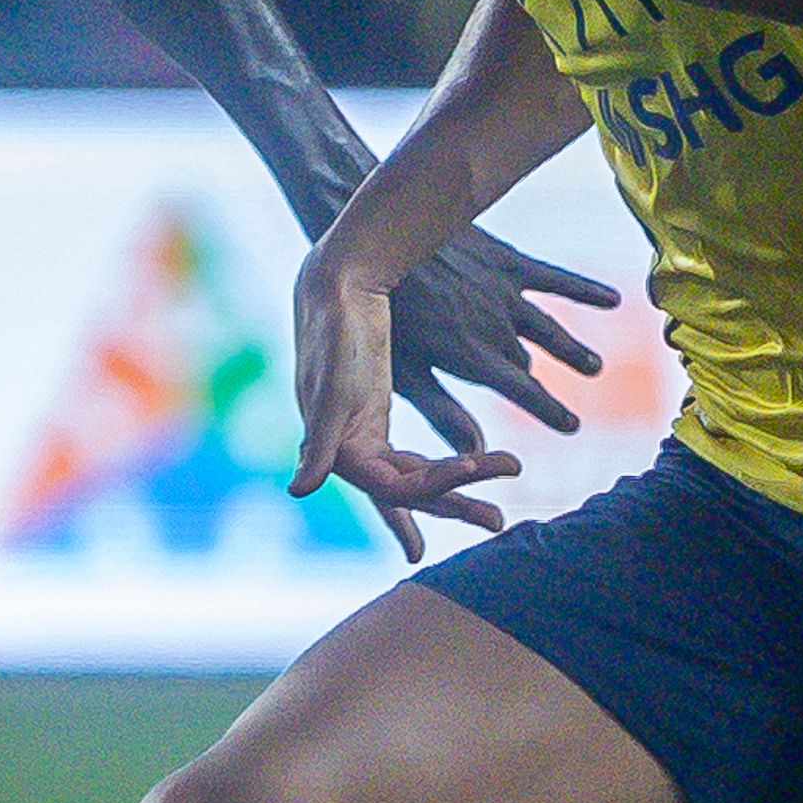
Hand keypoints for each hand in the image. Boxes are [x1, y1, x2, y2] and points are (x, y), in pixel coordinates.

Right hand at [290, 253, 520, 564]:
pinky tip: (468, 464)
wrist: (337, 278)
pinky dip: (440, 463)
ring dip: (457, 481)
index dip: (436, 492)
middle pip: (408, 490)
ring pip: (415, 473)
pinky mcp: (376, 411)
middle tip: (498, 523)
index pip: (394, 487)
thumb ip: (319, 441)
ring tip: (504, 478)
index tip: (478, 498)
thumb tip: (298, 489)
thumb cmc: (335, 330)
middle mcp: (348, 448)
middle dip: (453, 504)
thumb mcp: (333, 387)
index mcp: (339, 448)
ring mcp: (361, 432)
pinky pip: (412, 454)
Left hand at [379, 221, 614, 447]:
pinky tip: (614, 300)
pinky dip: (585, 292)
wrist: (379, 237)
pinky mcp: (508, 261)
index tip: (571, 426)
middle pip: (528, 361)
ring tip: (594, 367)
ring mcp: (506, 293)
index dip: (549, 411)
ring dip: (573, 349)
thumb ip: (442, 412)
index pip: (522, 392)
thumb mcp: (405, 369)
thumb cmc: (382, 310)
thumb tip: (474, 454)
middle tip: (572, 410)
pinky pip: (556, 279)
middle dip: (548, 383)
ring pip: (549, 328)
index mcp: (471, 358)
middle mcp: (497, 329)